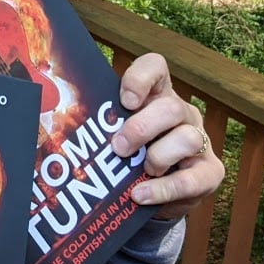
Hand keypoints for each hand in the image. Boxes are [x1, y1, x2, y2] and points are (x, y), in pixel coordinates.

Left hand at [110, 52, 225, 219]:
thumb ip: (97, 127)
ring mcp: (199, 141)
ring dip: (157, 157)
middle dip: (141, 128)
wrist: (151, 195)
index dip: (140, 79)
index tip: (124, 101)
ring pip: (187, 138)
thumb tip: (54, 129)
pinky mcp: (209, 172)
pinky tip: (141, 195)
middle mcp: (181, 113)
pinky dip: (165, 189)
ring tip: (140, 171)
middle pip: (170, 107)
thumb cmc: (126, 157)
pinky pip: (193, 179)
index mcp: (155, 96)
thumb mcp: (112, 136)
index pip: (155, 68)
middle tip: (118, 147)